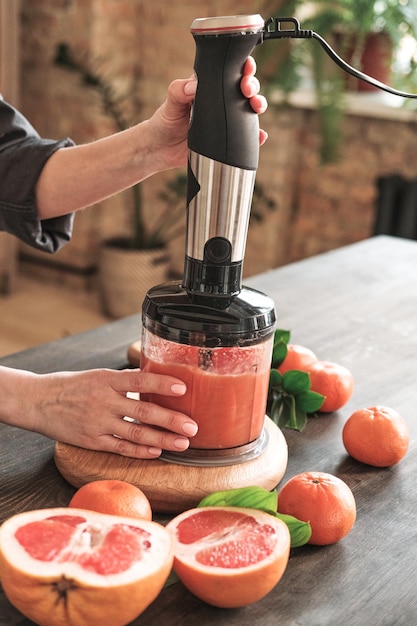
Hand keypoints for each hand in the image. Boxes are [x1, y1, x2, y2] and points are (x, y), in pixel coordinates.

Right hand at [7, 367, 197, 458]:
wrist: (37, 401)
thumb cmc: (71, 385)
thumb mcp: (97, 375)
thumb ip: (123, 381)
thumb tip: (154, 381)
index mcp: (107, 379)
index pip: (140, 379)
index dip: (162, 383)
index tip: (183, 388)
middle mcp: (104, 400)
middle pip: (143, 410)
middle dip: (171, 420)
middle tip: (192, 426)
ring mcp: (98, 422)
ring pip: (136, 433)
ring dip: (162, 439)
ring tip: (182, 443)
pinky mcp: (91, 440)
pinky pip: (120, 447)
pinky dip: (140, 451)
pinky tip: (156, 452)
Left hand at [147, 56, 267, 170]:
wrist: (162, 150)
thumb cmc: (164, 122)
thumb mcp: (170, 103)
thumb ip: (178, 91)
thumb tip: (193, 85)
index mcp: (209, 88)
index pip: (230, 72)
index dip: (243, 67)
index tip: (246, 69)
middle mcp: (221, 102)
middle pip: (245, 89)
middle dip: (253, 85)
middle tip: (248, 90)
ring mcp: (225, 121)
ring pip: (249, 109)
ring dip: (258, 105)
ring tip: (257, 107)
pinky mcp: (227, 140)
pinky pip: (246, 137)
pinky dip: (256, 136)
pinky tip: (260, 135)